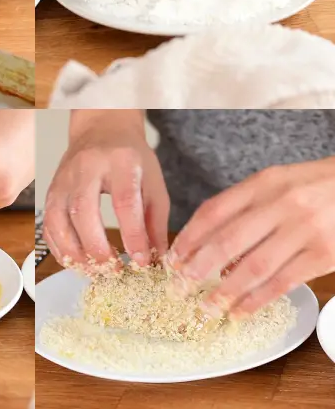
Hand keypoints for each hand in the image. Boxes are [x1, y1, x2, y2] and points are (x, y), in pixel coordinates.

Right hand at [44, 110, 169, 268]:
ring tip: (94, 271)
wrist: (101, 130)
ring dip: (74, 252)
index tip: (140, 261)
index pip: (124, 200)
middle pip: (83, 209)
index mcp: (121, 161)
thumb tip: (154, 259)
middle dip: (96, 247)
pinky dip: (59, 248)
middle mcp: (87, 167)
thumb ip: (155, 221)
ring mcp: (64, 178)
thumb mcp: (153, 182)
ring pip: (58, 219)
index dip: (132, 235)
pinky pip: (48, 224)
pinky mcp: (51, 190)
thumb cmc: (130, 158)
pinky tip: (77, 261)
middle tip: (114, 270)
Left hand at [168, 158, 334, 317]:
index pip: (215, 210)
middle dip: (199, 267)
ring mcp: (303, 231)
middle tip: (180, 287)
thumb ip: (245, 205)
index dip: (190, 237)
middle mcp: (281, 204)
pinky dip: (257, 300)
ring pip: (254, 267)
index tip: (173, 258)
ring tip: (206, 307)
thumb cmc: (311, 186)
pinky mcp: (323, 255)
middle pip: (229, 240)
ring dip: (226, 291)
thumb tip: (208, 242)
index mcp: (263, 183)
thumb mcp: (276, 182)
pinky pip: (282, 283)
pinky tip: (240, 311)